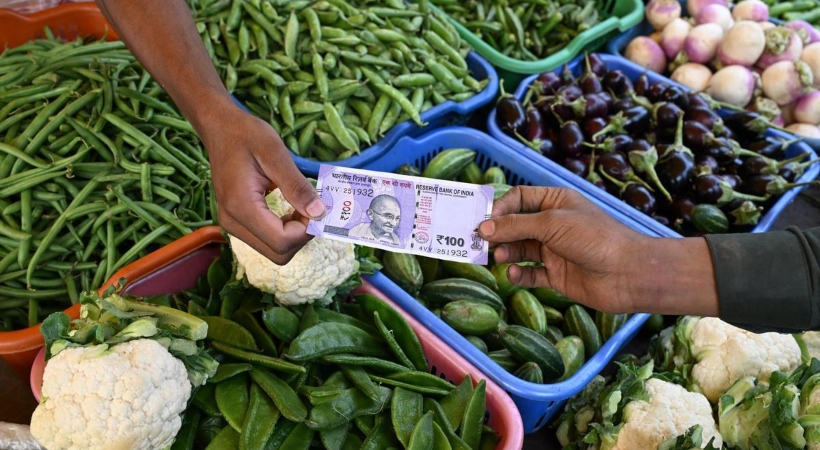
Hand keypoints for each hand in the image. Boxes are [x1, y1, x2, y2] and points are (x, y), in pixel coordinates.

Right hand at [201, 105, 325, 263]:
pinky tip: (290, 210)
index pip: (281, 241)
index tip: (318, 207)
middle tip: (312, 209)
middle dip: (302, 236)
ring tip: (301, 207)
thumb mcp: (275, 154)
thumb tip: (320, 213)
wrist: (220, 128)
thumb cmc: (246, 135)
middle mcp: (233, 222)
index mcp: (241, 206)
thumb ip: (297, 186)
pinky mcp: (237, 223)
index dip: (306, 230)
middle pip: (278, 253)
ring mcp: (232, 225)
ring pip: (273, 251)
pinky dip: (284, 232)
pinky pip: (266, 241)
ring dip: (294, 235)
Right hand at [478, 186, 645, 313]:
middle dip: (498, 233)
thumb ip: (516, 225)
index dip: (500, 208)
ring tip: (501, 258)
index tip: (484, 221)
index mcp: (555, 202)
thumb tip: (484, 227)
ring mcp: (554, 250)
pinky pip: (530, 273)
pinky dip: (519, 274)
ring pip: (520, 249)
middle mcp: (553, 224)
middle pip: (516, 225)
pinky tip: (514, 274)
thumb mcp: (551, 224)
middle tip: (481, 242)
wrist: (626, 273)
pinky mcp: (556, 275)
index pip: (519, 198)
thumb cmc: (593, 237)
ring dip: (507, 253)